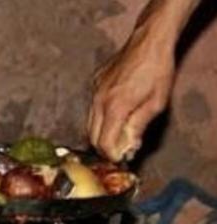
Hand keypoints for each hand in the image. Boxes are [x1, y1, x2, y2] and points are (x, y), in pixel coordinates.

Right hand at [88, 24, 175, 161]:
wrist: (149, 40)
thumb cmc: (157, 70)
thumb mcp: (156, 104)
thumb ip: (138, 128)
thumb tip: (128, 147)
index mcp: (115, 108)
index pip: (104, 143)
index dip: (111, 155)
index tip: (120, 158)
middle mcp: (99, 102)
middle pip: (92, 137)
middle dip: (104, 147)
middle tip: (119, 150)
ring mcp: (94, 92)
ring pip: (89, 124)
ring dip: (101, 133)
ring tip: (117, 133)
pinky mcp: (94, 84)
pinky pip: (92, 108)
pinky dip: (100, 116)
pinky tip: (114, 113)